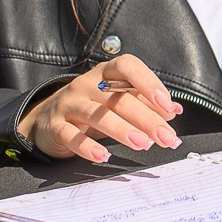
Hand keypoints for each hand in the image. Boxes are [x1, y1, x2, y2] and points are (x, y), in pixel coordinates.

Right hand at [18, 53, 184, 162]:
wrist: (46, 120)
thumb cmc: (90, 107)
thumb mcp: (116, 100)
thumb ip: (145, 103)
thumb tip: (175, 110)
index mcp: (105, 73)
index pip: (127, 66)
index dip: (149, 82)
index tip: (167, 104)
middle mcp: (86, 85)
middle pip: (118, 98)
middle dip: (146, 119)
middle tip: (166, 137)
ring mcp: (69, 104)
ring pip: (96, 114)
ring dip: (122, 130)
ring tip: (142, 144)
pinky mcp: (55, 126)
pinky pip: (71, 135)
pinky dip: (87, 147)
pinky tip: (103, 155)